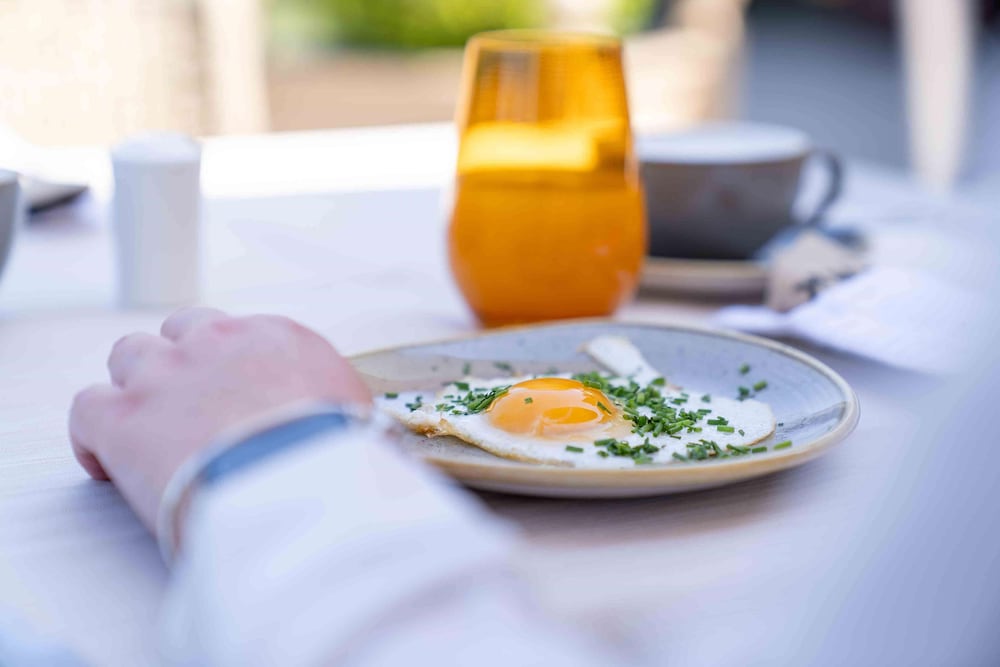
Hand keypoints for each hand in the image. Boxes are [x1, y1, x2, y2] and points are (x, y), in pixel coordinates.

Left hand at [69, 308, 371, 532]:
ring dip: (136, 386)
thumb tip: (353, 428)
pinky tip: (109, 464)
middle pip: (180, 330)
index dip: (230, 365)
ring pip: (128, 354)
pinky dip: (93, 435)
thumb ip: (339, 407)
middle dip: (180, 362)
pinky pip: (86, 407)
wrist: (301, 488)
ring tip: (148, 428)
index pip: (239, 333)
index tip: (235, 396)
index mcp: (278, 338)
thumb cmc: (339, 460)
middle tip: (189, 406)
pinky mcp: (123, 417)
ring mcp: (165, 375)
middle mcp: (218, 342)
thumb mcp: (359, 419)